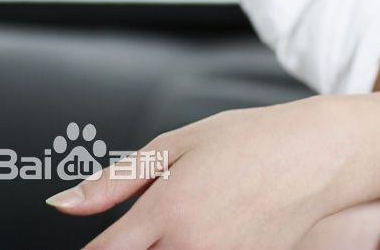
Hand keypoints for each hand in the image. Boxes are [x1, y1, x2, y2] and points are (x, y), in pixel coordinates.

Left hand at [43, 96, 354, 249]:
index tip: (99, 245)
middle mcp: (191, 247)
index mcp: (168, 209)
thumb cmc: (248, 140)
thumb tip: (63, 204)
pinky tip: (205, 234)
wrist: (316, 156)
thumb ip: (114, 181)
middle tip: (146, 232)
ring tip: (183, 225)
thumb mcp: (176, 144)